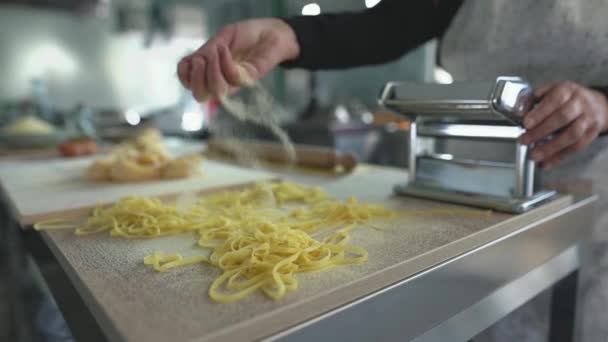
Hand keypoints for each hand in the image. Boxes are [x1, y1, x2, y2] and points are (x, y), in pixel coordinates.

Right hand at [177, 18, 298, 100]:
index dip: (184, 76)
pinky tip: (226, 49)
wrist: (270, 32)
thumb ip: (206, 52)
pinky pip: (232, 79)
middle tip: (202, 59)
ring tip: (217, 51)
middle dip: (196, 78)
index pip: (188, 84)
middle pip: (199, 96)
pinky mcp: (248, 81)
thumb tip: (194, 64)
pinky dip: (225, 62)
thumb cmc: (246, 35)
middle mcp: (220, 81)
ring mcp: (234, 83)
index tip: (191, 60)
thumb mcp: (220, 38)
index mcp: (209, 72)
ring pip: (216, 92)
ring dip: (211, 70)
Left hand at [518, 81, 607, 168]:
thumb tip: (519, 109)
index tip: (526, 123)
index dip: (540, 112)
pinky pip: (576, 147)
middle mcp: (579, 103)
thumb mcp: (552, 89)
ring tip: (533, 156)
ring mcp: (588, 119)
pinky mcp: (591, 134)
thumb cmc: (568, 98)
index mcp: (567, 90)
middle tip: (524, 141)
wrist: (598, 104)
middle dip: (541, 131)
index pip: (554, 100)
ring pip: (571, 135)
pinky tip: (546, 163)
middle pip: (562, 118)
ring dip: (550, 148)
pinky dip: (559, 157)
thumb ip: (535, 98)